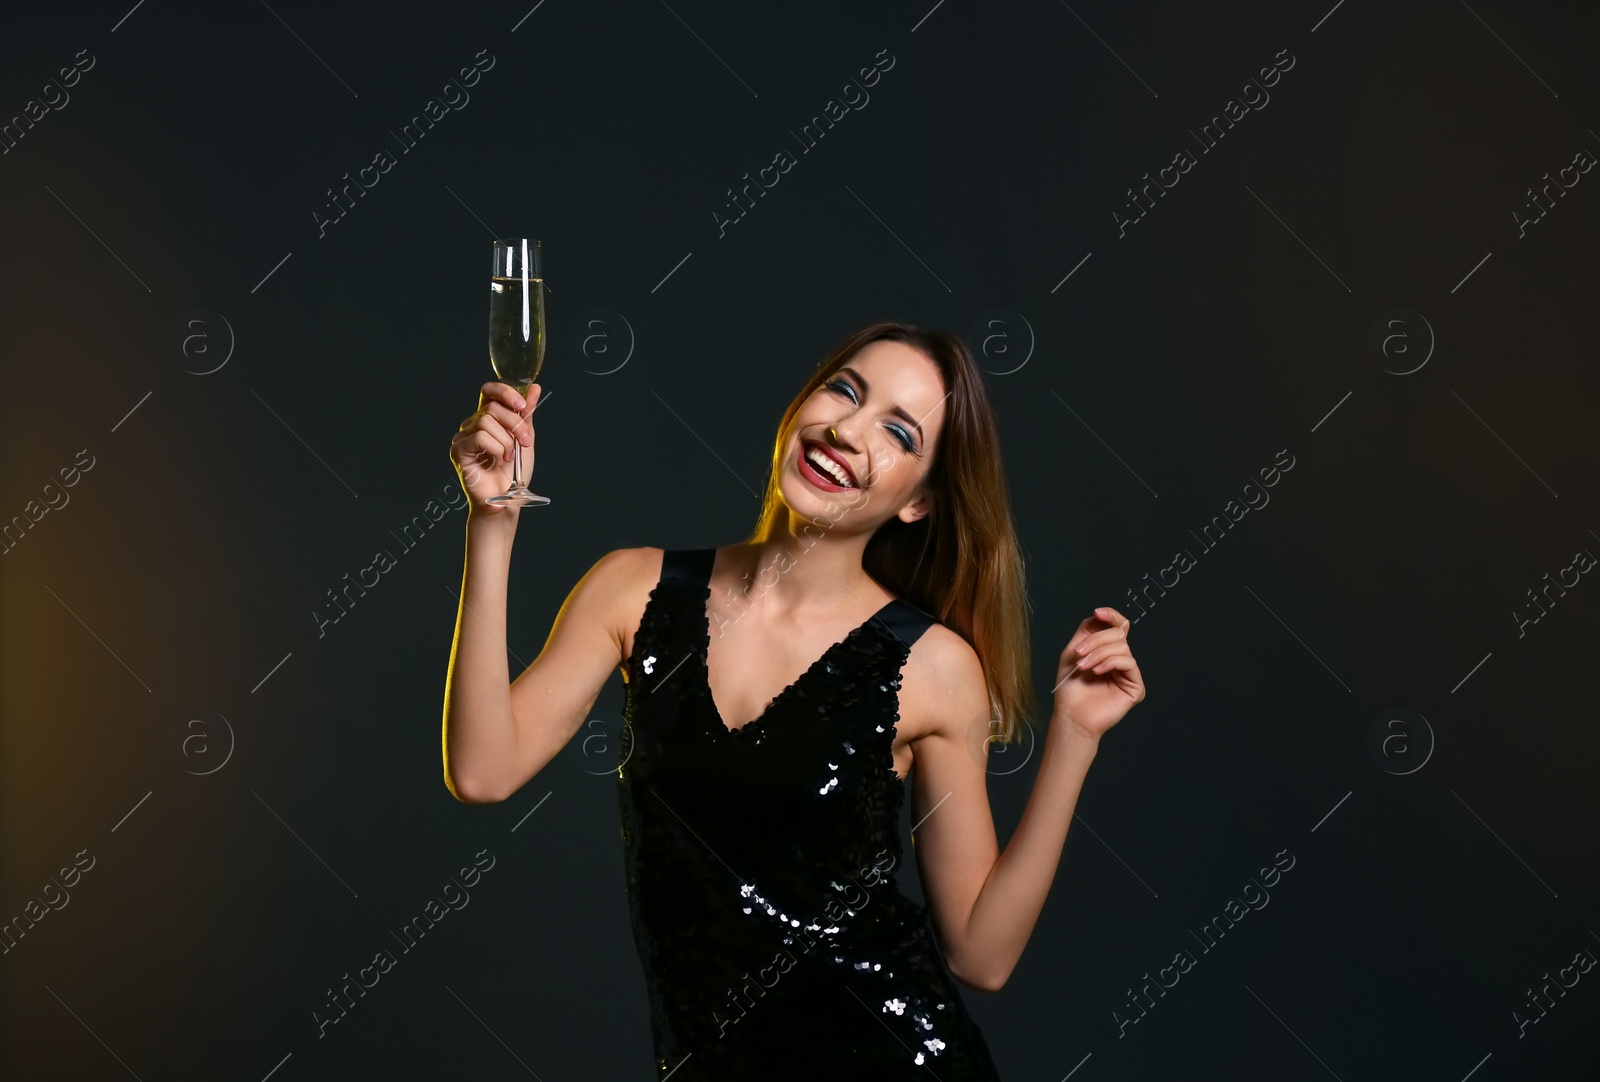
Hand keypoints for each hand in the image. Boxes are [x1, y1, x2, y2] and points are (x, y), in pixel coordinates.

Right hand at [450, 381, 539, 515]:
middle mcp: (472, 425)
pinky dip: (496, 449)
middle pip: (492, 407)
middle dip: (515, 424)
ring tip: (509, 458)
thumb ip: (526, 414)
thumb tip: (534, 388)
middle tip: (525, 443)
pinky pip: (479, 437)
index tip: (523, 405)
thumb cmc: (513, 472)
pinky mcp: (458, 451)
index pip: (489, 391)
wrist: (506, 499)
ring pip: (486, 422)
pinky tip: (499, 461)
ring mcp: (463, 437)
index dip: (505, 392)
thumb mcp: (524, 438)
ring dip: (506, 441)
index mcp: (487, 418)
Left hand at [1051, 607, 1145, 740]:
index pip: (1118, 626)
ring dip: (1098, 654)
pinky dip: (1110, 663)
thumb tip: (1098, 614)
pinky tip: (1096, 672)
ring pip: (1122, 647)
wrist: (1071, 715)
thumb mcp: (1073, 652)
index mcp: (1107, 651)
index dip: (1111, 616)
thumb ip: (1087, 631)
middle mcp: (1120, 660)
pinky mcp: (1136, 687)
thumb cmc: (1070, 688)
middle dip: (1095, 641)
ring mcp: (1129, 673)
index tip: (1098, 613)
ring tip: (1083, 666)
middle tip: (1078, 653)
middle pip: (1117, 634)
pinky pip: (1128, 663)